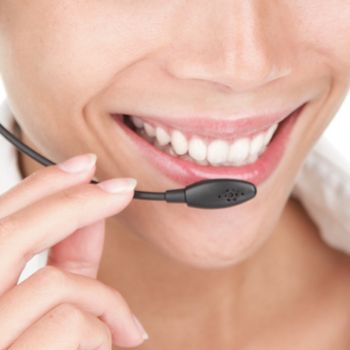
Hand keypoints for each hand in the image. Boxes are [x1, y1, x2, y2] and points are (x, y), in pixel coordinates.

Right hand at [0, 153, 147, 348]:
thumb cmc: (34, 347)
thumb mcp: (42, 308)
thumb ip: (65, 263)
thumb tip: (94, 215)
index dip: (43, 185)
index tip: (85, 165)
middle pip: (14, 232)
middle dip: (77, 201)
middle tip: (123, 188)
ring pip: (55, 283)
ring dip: (102, 299)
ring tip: (126, 327)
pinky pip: (70, 324)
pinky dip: (100, 331)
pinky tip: (108, 346)